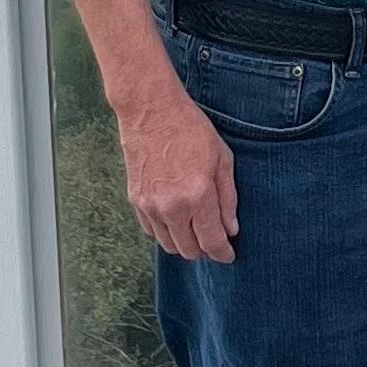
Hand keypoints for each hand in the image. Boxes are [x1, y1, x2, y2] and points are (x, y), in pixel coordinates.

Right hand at [114, 78, 238, 261]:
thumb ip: (228, 198)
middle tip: (213, 240)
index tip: (228, 255)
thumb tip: (230, 229)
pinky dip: (165, 232)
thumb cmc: (191, 129)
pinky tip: (176, 220)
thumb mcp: (222, 159)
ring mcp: (150, 206)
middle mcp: (172, 207)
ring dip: (184, 244)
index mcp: (198, 195)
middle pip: (189, 250)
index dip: (222, 254)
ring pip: (168, 245)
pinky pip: (151, 231)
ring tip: (195, 230)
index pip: (211, 242)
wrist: (151, 110)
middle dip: (204, 250)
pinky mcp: (135, 200)